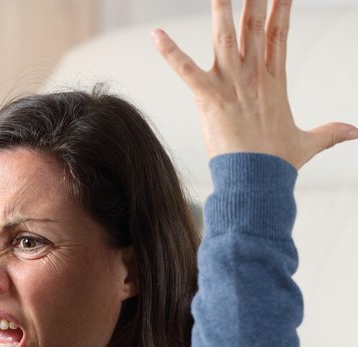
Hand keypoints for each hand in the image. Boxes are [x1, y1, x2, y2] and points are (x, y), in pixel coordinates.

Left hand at [152, 0, 357, 168]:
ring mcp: (231, 86)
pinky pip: (186, 71)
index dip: (280, 7)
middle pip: (254, 27)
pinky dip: (170, 53)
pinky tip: (156, 35)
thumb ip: (330, 133)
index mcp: (273, 81)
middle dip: (254, 0)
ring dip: (220, 11)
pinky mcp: (209, 98)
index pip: (279, 34)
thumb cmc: (277, 164)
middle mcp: (252, 77)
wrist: (257, 182)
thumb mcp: (308, 143)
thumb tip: (356, 132)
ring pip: (224, 38)